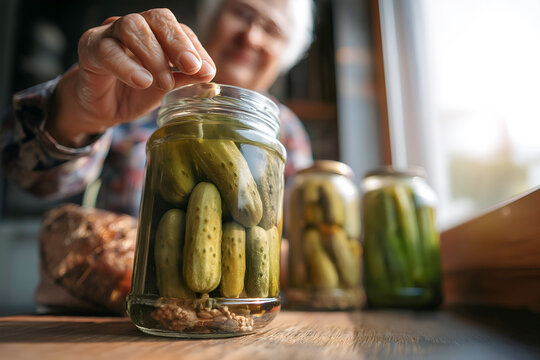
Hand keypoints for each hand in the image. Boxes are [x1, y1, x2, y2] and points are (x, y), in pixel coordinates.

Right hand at [47, 9, 215, 146]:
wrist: (100, 109)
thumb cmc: (134, 93)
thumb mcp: (164, 88)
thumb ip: (184, 78)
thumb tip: (208, 74)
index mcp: (156, 33)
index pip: (180, 30)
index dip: (195, 48)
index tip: (207, 71)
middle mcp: (135, 26)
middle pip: (157, 19)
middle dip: (179, 43)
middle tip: (192, 68)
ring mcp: (110, 33)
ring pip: (132, 27)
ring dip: (154, 56)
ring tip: (164, 82)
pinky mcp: (90, 47)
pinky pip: (107, 49)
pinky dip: (127, 66)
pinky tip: (142, 81)